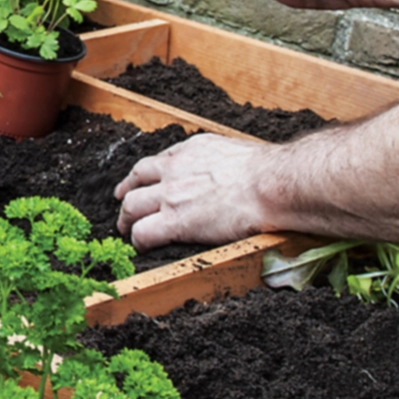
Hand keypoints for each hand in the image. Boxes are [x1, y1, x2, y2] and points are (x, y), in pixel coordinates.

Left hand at [114, 133, 273, 249]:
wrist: (273, 184)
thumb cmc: (270, 172)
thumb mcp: (238, 152)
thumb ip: (222, 161)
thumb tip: (233, 173)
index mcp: (193, 149)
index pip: (158, 161)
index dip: (145, 175)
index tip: (140, 182)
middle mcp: (175, 169)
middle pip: (136, 181)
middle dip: (127, 195)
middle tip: (124, 206)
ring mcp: (171, 195)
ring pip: (131, 207)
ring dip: (127, 220)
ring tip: (127, 231)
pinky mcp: (174, 221)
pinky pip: (143, 233)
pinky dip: (138, 241)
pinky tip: (142, 248)